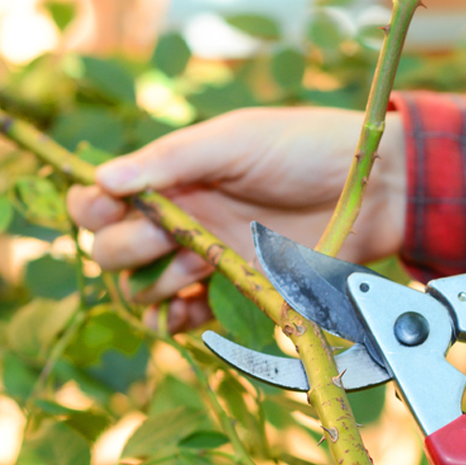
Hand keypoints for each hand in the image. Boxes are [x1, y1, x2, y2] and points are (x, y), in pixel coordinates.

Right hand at [66, 107, 407, 330]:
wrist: (373, 190)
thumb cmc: (304, 149)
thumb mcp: (234, 141)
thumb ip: (171, 160)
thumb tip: (103, 179)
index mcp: (173, 177)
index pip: (102, 200)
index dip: (92, 210)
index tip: (107, 210)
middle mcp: (181, 219)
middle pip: (113, 250)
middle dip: (127, 248)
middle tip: (169, 236)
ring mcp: (207, 259)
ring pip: (145, 289)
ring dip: (155, 284)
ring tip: (198, 265)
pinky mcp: (237, 293)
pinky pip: (187, 318)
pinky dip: (176, 322)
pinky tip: (185, 313)